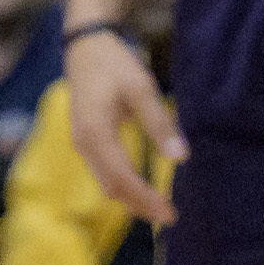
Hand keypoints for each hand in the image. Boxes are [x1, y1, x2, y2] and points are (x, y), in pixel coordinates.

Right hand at [66, 22, 181, 225]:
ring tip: (161, 208)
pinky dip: (123, 185)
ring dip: (131, 199)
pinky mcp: (87, 141)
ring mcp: (82, 144)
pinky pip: (104, 172)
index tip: (169, 213)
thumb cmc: (113, 64)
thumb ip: (159, 122)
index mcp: (95, 133)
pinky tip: (143, 189)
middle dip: (140, 205)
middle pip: (112, 188)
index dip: (145, 199)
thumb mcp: (140, 87)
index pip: (122, 178)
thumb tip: (181, 157)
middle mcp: (84, 144)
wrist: (85, 48)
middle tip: (170, 217)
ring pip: (106, 183)